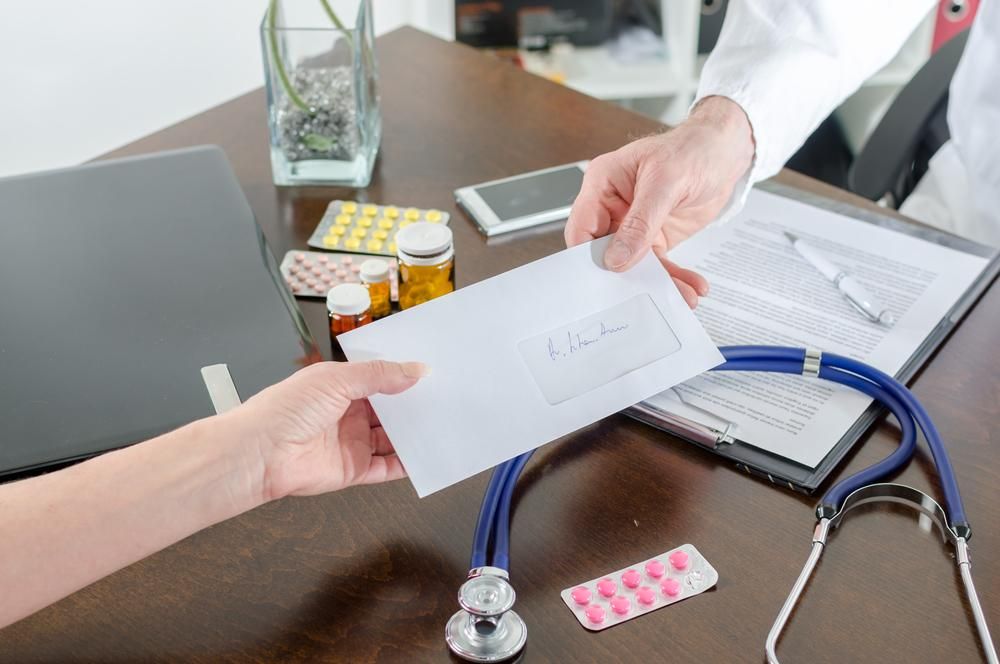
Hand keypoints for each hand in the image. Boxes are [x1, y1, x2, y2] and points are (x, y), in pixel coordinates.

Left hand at [228, 360, 428, 501]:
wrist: (260, 453)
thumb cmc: (287, 409)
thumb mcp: (337, 379)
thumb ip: (380, 375)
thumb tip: (416, 370)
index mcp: (341, 386)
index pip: (380, 379)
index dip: (403, 376)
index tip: (432, 373)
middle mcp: (348, 414)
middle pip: (390, 410)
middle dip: (414, 406)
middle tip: (446, 400)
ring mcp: (352, 442)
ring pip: (393, 439)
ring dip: (414, 434)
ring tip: (444, 426)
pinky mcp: (354, 470)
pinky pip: (387, 468)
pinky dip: (407, 464)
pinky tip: (426, 456)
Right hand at [565, 96, 754, 306]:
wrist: (724, 153)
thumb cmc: (693, 150)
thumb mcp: (666, 182)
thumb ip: (640, 222)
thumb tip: (617, 257)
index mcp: (602, 184)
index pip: (582, 228)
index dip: (589, 256)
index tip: (608, 277)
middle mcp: (613, 207)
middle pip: (604, 253)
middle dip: (625, 277)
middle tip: (641, 296)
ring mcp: (633, 224)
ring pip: (634, 264)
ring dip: (657, 282)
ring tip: (681, 295)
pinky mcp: (654, 237)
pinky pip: (657, 265)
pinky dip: (673, 278)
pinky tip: (689, 286)